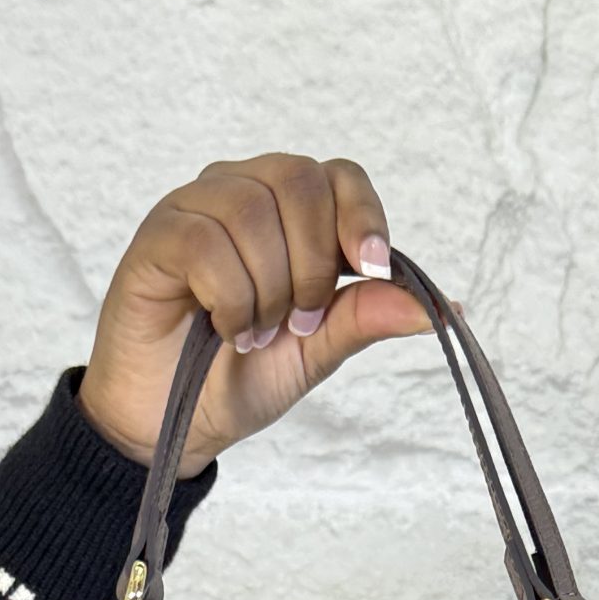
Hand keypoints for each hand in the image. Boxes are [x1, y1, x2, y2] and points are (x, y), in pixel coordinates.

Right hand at [77, 154, 432, 476]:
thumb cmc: (237, 378)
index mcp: (288, 214)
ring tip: (253, 335)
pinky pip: (206, 241)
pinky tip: (224, 328)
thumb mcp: (316, 352)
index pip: (339, 176)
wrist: (171, 423)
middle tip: (297, 324)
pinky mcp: (158, 234)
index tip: (372, 269)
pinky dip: (229, 297)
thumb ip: (365, 318)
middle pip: (300, 181)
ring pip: (252, 210)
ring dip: (267, 289)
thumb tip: (440, 309)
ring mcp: (197, 207)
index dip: (361, 216)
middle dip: (312, 265)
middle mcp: (243, 193)